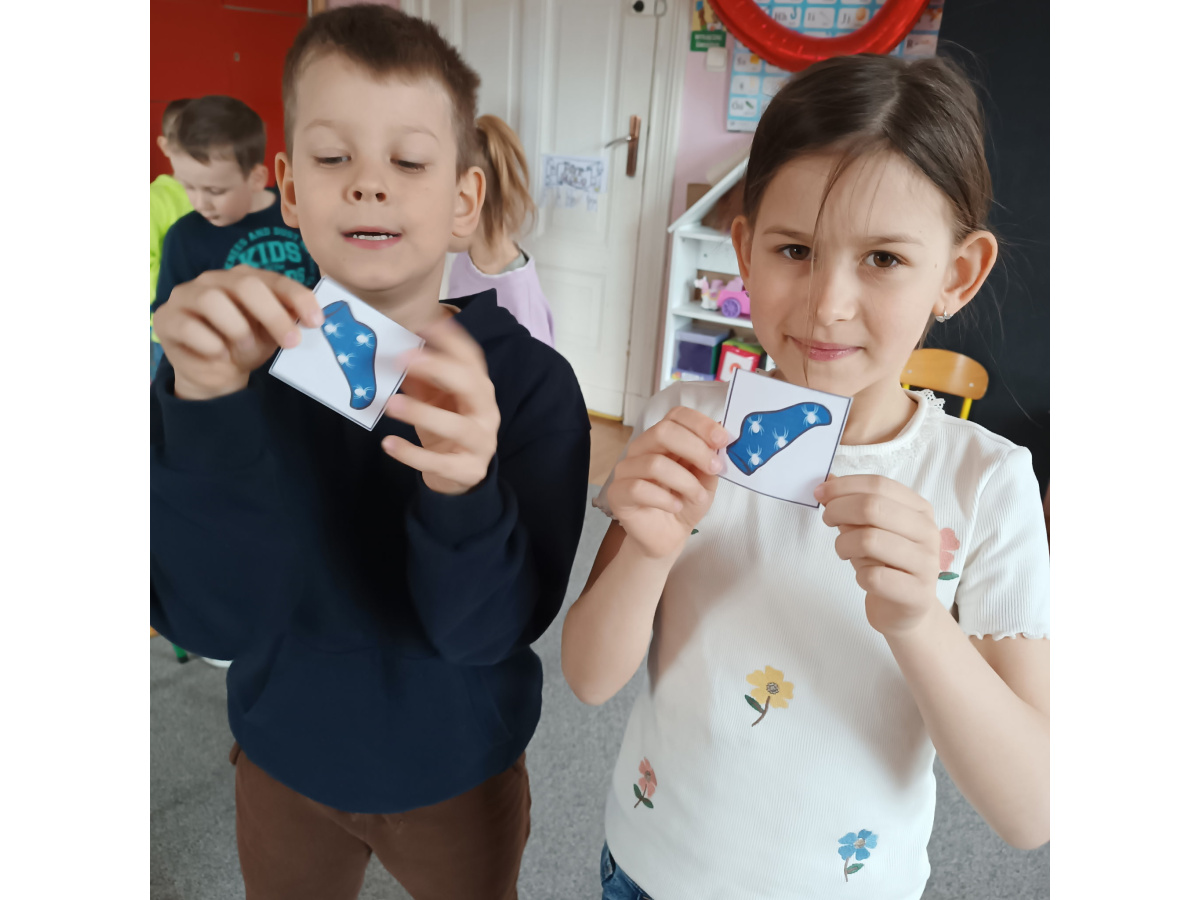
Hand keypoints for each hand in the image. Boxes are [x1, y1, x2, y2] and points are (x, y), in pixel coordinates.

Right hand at [154, 266, 323, 400]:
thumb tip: (312, 317)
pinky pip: (190, 326)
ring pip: (213, 301)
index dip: (297, 298)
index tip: (315, 321)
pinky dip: (211, 344)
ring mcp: (186, 295)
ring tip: (246, 349)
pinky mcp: (166, 318)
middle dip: (273, 314)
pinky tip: (218, 354)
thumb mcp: (272, 333)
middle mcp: (214, 280)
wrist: (214, 372)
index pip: (273, 279)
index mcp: (243, 278)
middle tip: (291, 341)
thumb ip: (288, 319)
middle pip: (245, 285)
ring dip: (238, 330)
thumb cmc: (245, 345)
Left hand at [381, 317, 499, 495]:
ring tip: (391, 404)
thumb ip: (421, 380)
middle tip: (404, 359)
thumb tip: (398, 353)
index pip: (471, 359)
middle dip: (440, 369)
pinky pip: (441, 463)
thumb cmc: (446, 428)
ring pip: (458, 426)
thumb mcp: (434, 400)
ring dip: (423, 413)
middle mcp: (486, 412)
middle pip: (472, 386)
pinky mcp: (468, 470)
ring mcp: (481, 442)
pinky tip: (389, 444)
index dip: (452, 341)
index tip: (425, 326)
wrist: (461, 474)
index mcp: (479, 389)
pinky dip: (412, 454)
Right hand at [607, 407, 730, 560]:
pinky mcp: (617, 493)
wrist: (667, 537)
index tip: (722, 439)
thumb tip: (721, 441)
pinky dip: (665, 499)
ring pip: (654, 463)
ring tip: (698, 497)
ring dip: (685, 481)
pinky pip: (639, 489)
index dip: (700, 423)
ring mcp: (626, 469)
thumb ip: (710, 459)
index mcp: (663, 439)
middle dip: (695, 448)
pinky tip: (676, 507)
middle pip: (663, 431)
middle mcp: (642, 448)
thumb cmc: (685, 503)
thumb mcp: (706, 480)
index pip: (676, 416)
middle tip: (715, 467)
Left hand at [816, 473, 941, 635]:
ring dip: (844, 545)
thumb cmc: (885, 564)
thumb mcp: (869, 529)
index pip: (879, 485)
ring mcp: (926, 564)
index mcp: (919, 510)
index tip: (820, 493)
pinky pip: (874, 576)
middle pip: (873, 507)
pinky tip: (863, 577)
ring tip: (844, 552)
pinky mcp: (917, 594)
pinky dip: (859, 575)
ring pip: (869, 540)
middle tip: (827, 520)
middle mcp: (928, 532)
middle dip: (838, 510)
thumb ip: (852, 505)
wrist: (905, 610)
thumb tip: (827, 480)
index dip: (844, 486)